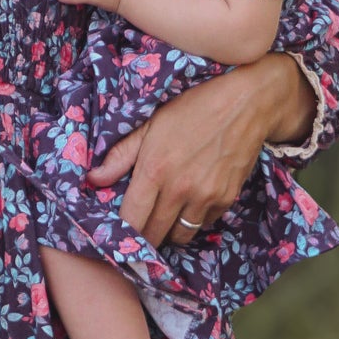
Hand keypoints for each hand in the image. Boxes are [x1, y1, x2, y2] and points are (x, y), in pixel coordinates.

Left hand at [84, 54, 315, 246]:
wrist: (246, 103)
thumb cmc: (193, 107)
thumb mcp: (151, 124)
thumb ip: (121, 155)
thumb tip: (92, 179)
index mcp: (154, 170)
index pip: (131, 220)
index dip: (122, 233)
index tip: (118, 233)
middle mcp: (179, 189)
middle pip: (154, 235)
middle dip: (144, 235)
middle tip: (140, 225)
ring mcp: (205, 196)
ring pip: (179, 235)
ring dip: (169, 231)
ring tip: (164, 217)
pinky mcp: (226, 199)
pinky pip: (203, 224)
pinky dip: (194, 220)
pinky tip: (190, 202)